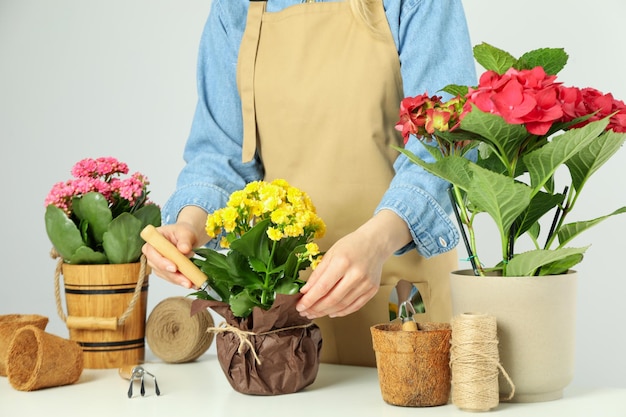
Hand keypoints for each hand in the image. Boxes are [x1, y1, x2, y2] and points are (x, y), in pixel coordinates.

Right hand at [142, 206, 209, 288]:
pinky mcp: (165, 271)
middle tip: (187, 281)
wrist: (188, 238)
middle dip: (173, 275)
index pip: (151, 252)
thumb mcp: (186, 232)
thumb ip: (185, 240)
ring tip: (192, 283)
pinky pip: (172, 278)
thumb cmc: (184, 232)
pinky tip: (193, 283)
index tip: (174, 267)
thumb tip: (184, 249)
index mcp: (153, 240)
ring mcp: (158, 263)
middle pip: (158, 267)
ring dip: (179, 280)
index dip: (161, 261)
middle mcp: (152, 253)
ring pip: (166, 275)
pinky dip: (182, 281)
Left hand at [296, 210, 411, 318]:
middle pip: (332, 299)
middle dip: (315, 309)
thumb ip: (318, 273)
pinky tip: (330, 312)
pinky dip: (341, 312)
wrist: (375, 243)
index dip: (309, 300)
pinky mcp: (372, 290)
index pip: (322, 287)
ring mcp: (366, 284)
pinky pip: (354, 306)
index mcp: (343, 262)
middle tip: (304, 312)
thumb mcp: (331, 253)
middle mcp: (356, 274)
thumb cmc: (351, 245)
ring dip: (325, 312)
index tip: (299, 306)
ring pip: (342, 305)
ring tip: (314, 313)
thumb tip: (305, 291)